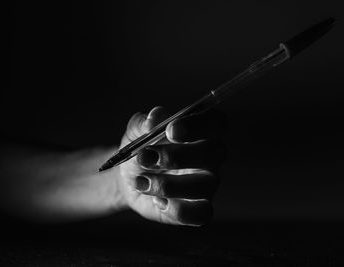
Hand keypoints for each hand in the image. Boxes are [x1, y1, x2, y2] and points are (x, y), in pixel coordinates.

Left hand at [117, 106, 226, 225]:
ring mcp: (206, 184)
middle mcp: (209, 157)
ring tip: (140, 182)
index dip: (197, 125)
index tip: (170, 130)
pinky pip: (200, 213)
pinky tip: (158, 202)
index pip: (215, 122)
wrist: (128, 179)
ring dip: (168, 185)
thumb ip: (144, 123)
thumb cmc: (140, 150)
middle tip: (145, 157)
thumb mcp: (135, 133)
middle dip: (177, 156)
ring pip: (205, 185)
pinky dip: (176, 209)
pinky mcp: (198, 209)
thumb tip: (156, 116)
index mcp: (199, 132)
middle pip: (214, 152)